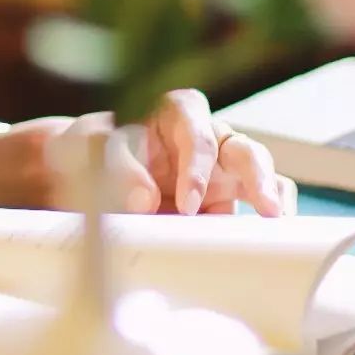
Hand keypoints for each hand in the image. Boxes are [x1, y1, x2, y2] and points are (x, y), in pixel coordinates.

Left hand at [0, 91, 281, 217]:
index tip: (186, 204)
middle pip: (244, 149)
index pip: (197, 133)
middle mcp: (206, 139)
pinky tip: (273, 241)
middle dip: (257, 176)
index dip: (197, 168)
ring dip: (272, 199)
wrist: (77, 175)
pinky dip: (263, 223)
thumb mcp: (94, 148)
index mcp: (176, 113)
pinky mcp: (220, 203)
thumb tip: (145, 202)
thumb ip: (118, 170)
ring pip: (260, 177)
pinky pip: (251, 209)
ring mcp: (218, 172)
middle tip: (265, 208)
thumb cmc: (90, 148)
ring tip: (277, 225)